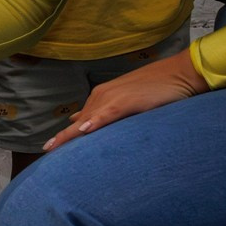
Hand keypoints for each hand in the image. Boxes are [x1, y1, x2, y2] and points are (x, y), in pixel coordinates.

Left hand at [44, 51, 208, 150]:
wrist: (179, 74)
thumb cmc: (157, 89)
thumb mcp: (129, 104)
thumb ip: (109, 114)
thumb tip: (88, 125)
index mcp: (102, 98)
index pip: (78, 121)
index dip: (64, 135)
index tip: (48, 148)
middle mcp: (102, 97)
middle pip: (77, 123)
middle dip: (62, 138)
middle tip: (45, 152)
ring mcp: (113, 98)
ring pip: (87, 120)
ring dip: (70, 134)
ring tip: (54, 148)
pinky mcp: (127, 101)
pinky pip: (108, 114)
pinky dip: (96, 122)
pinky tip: (84, 131)